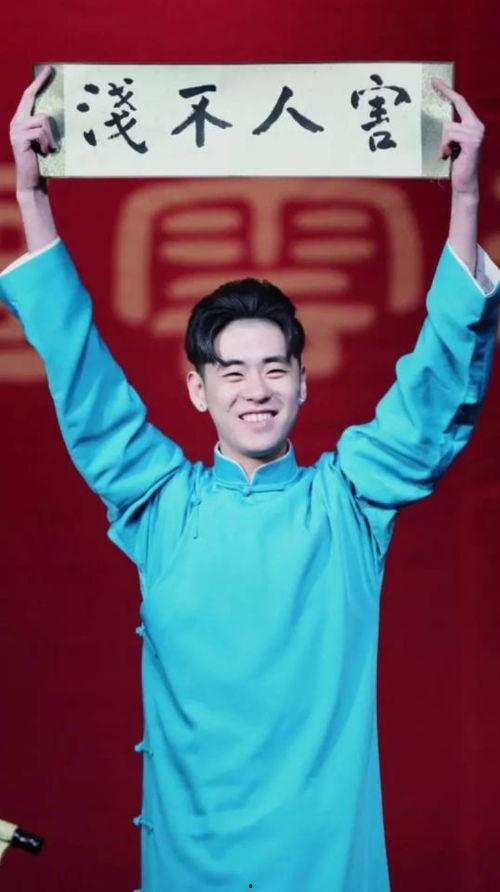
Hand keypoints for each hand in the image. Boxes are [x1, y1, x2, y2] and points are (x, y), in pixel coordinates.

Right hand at [10, 66, 55, 193]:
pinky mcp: (20, 138)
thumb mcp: (46, 141)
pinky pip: (41, 131)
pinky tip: (46, 151)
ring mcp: (16, 129)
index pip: (29, 97)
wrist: (33, 181)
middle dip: (40, 83)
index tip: (48, 70)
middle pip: (30, 98)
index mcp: (22, 121)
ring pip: (43, 119)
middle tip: (51, 70)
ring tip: (50, 148)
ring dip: (51, 135)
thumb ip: (47, 128)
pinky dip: (47, 142)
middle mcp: (16, 122)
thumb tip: (64, 114)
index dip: (38, 83)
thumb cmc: (44, 162)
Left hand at [431, 77, 483, 197]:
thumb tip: (438, 120)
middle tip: (437, 112)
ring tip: (447, 153)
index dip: (447, 90)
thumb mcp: (452, 143)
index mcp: (473, 124)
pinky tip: (447, 156)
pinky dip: (445, 147)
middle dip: (445, 109)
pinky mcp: (472, 142)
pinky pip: (450, 135)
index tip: (434, 80)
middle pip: (455, 108)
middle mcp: (477, 125)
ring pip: (448, 126)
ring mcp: (477, 133)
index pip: (460, 102)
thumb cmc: (455, 164)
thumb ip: (450, 130)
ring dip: (443, 142)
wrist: (463, 183)